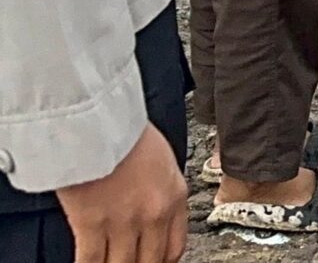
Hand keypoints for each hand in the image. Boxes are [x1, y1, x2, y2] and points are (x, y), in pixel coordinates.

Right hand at [56, 124, 187, 262]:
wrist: (99, 120)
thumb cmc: (124, 131)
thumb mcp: (161, 160)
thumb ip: (159, 190)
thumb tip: (150, 211)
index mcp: (175, 196)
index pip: (175, 247)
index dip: (162, 262)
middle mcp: (154, 214)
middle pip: (150, 262)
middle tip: (129, 262)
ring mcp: (124, 222)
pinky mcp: (92, 223)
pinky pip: (91, 260)